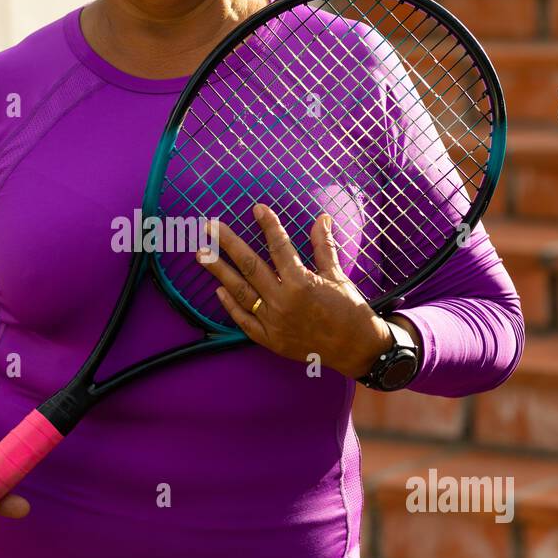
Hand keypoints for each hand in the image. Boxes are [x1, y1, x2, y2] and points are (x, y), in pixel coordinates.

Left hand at [196, 204, 392, 379]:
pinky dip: (230, 306)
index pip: (279, 246)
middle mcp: (283, 301)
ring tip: (201, 254)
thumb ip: (324, 247)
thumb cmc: (350, 310)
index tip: (257, 208)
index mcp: (301, 282)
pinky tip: (218, 290)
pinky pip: (245, 321)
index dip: (268, 225)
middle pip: (249, 266)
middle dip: (227, 244)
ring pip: (240, 292)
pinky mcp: (271, 339)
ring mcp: (274, 322)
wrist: (356, 349)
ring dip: (219, 271)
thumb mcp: (338, 276)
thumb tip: (322, 218)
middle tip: (209, 227)